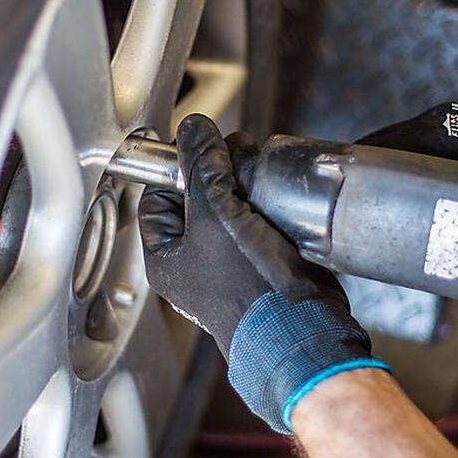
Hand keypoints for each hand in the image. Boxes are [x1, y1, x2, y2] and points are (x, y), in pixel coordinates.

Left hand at [139, 114, 385, 432]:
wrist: (301, 329)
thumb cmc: (247, 287)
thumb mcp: (213, 215)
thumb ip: (200, 168)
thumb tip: (192, 128)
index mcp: (165, 256)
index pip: (157, 197)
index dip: (175, 168)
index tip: (199, 146)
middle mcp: (195, 261)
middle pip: (198, 198)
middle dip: (218, 173)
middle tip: (235, 156)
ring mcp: (230, 264)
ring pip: (232, 208)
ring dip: (246, 186)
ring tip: (260, 172)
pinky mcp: (264, 263)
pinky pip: (261, 224)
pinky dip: (270, 206)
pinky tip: (280, 195)